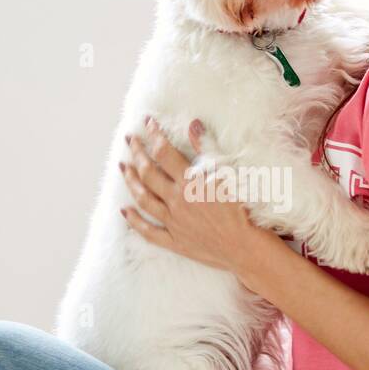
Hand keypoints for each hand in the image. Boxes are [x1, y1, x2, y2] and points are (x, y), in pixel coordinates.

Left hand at [118, 117, 262, 277]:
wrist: (245, 246)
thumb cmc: (241, 209)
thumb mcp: (227, 174)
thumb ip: (207, 149)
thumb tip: (193, 125)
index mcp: (189, 182)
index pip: (164, 153)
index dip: (154, 135)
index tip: (147, 123)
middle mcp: (176, 200)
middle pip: (148, 173)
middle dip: (137, 153)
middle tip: (130, 140)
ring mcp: (173, 222)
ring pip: (144, 199)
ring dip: (131, 181)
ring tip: (123, 167)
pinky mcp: (175, 241)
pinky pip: (148, 231)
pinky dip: (134, 221)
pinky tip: (124, 211)